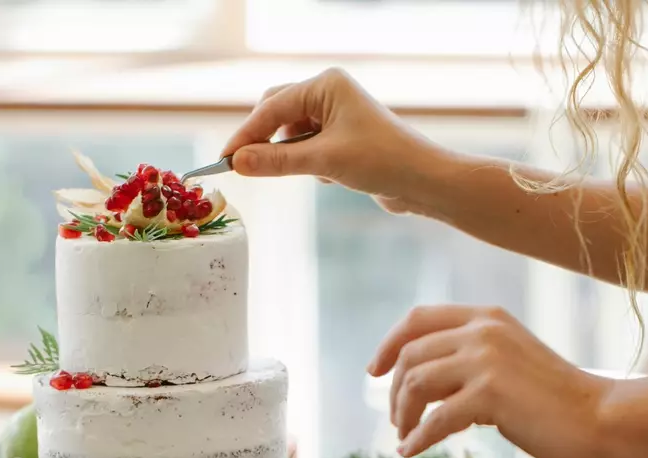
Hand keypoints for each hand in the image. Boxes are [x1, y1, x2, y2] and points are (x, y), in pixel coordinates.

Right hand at [220, 68, 446, 214]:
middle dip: (263, 141)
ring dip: (289, 156)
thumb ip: (277, 162)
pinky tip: (327, 176)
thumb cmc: (381, 161)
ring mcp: (334, 116)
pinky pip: (306, 149)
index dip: (246, 135)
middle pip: (276, 113)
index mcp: (325, 85)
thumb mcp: (324, 161)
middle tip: (243, 168)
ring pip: (290, 134)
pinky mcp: (340, 139)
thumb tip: (238, 162)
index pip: (272, 107)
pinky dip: (307, 164)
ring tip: (304, 173)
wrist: (422, 181)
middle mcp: (328, 94)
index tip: (225, 159)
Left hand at [369, 306, 613, 457]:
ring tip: (406, 436)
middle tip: (397, 419)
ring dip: (403, 414)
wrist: (599, 416)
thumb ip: (469, 362)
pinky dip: (418, 438)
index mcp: (486, 317)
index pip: (418, 319)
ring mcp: (486, 361)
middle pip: (410, 355)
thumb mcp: (508, 362)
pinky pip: (435, 419)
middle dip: (394, 391)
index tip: (374, 371)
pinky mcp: (490, 395)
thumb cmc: (555, 398)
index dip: (388, 344)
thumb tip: (425, 386)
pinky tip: (412, 451)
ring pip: (416, 383)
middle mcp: (483, 331)